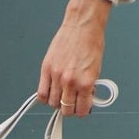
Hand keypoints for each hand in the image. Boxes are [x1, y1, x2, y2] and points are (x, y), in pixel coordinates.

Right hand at [38, 0, 112, 116]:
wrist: (83, 26)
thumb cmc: (92, 45)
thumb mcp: (96, 70)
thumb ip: (89, 87)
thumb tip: (84, 100)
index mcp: (86, 82)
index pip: (81, 110)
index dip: (82, 111)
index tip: (82, 108)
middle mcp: (70, 81)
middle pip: (65, 109)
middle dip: (69, 108)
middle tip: (72, 102)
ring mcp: (56, 76)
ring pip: (52, 103)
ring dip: (57, 102)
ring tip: (62, 95)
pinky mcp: (46, 69)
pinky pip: (41, 93)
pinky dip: (45, 97)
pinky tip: (50, 93)